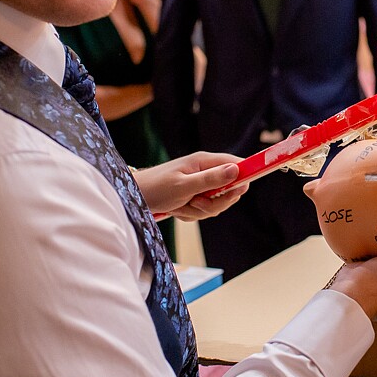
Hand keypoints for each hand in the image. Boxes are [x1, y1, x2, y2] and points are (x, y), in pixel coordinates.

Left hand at [132, 153, 248, 221]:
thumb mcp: (184, 186)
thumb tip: (236, 170)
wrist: (134, 198)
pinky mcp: (195, 197)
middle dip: (215, 203)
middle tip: (196, 202)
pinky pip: (205, 210)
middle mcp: (205, 171)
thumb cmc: (156, 188)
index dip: (242, 178)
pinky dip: (192, 214)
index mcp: (204, 162)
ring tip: (183, 205)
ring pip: (217, 203)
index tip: (238, 191)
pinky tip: (179, 209)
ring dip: (201, 210)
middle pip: (230, 190)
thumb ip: (211, 179)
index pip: (236, 165)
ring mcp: (201, 185)